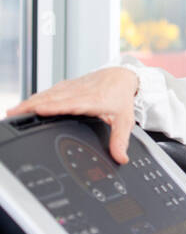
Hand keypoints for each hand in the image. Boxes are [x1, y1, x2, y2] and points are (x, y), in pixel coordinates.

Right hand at [7, 67, 140, 163]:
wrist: (121, 76)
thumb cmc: (121, 97)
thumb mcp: (125, 120)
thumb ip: (120, 140)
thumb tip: (120, 158)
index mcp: (94, 100)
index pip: (71, 104)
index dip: (55, 106)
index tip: (39, 110)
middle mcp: (79, 92)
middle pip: (52, 99)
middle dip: (32, 106)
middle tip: (14, 115)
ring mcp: (71, 88)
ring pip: (47, 94)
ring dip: (29, 102)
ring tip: (13, 112)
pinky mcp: (65, 87)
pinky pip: (48, 92)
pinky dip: (34, 99)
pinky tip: (24, 106)